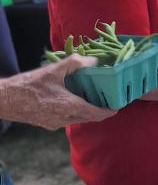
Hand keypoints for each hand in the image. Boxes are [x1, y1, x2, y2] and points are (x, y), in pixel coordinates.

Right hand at [0, 55, 115, 129]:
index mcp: (69, 107)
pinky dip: (74, 111)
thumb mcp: (53, 70)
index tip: (118, 106)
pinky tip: (72, 99)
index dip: (109, 111)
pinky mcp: (46, 123)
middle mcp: (63, 118)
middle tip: (108, 99)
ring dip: (86, 111)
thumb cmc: (28, 85)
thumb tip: (93, 61)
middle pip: (89, 117)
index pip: (96, 114)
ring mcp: (54, 123)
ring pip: (77, 118)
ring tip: (92, 97)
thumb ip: (75, 63)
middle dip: (100, 110)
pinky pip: (66, 119)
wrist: (3, 99)